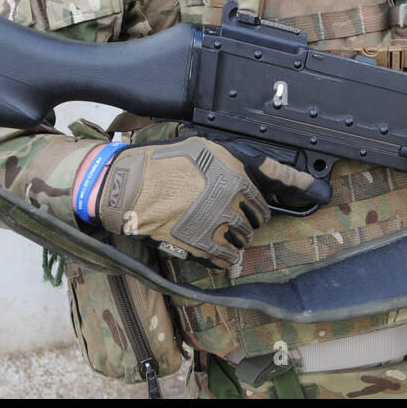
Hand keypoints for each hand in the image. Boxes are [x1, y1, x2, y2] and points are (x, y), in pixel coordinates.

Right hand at [94, 137, 316, 268]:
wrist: (130, 186)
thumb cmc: (164, 162)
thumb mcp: (204, 148)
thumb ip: (233, 160)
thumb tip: (260, 167)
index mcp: (234, 175)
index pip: (265, 196)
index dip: (267, 201)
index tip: (277, 204)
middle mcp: (230, 200)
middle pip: (253, 221)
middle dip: (249, 222)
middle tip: (240, 222)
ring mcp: (215, 224)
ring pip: (241, 241)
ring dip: (238, 240)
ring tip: (230, 238)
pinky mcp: (199, 245)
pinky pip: (224, 258)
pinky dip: (226, 259)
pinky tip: (223, 256)